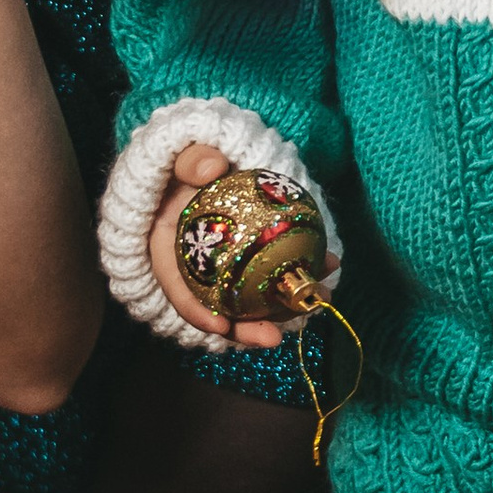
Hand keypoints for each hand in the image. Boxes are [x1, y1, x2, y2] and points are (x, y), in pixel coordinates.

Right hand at [144, 140, 313, 347]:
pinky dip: (294, 272)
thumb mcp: (184, 154)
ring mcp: (225, 267)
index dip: (196, 312)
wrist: (212, 158)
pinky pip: (272, 272)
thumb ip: (191, 159)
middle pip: (217, 306)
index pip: (177, 288)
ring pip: (249, 297)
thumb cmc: (191, 158)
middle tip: (275, 337)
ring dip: (280, 307)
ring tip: (313, 301)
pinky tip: (325, 266)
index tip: (221, 326)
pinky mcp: (251, 259)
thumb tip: (209, 169)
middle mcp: (195, 266)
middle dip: (245, 327)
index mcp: (167, 249)